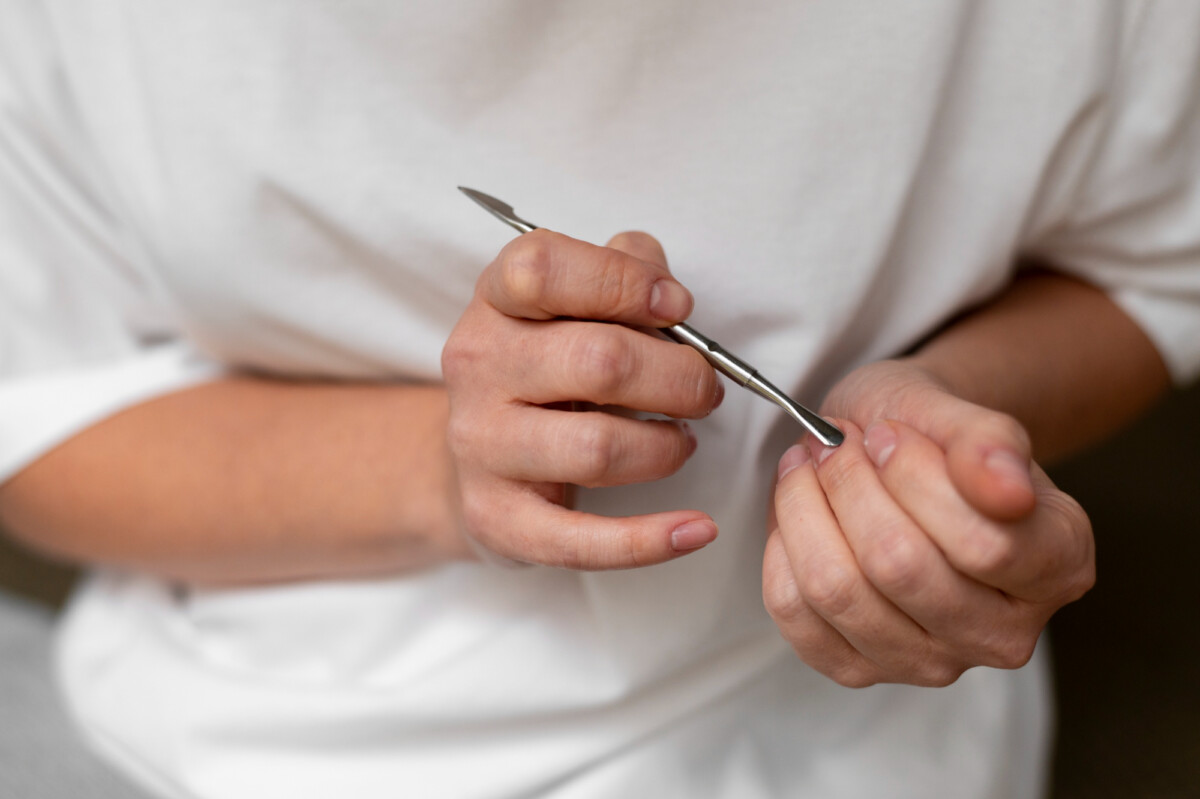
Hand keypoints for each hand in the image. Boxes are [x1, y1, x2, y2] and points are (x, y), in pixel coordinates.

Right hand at [441, 229, 722, 568]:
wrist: (477, 455)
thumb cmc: (546, 368)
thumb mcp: (570, 303)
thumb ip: (622, 272)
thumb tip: (669, 293)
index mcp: (497, 301)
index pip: (544, 270)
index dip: (622, 282)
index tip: (678, 306)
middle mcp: (478, 366)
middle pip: (599, 362)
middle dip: (679, 378)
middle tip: (704, 391)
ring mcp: (481, 445)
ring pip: (597, 448)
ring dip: (666, 448)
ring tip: (681, 442)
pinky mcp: (496, 518)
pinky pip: (580, 540)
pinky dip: (649, 540)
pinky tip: (695, 530)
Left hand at [762, 360, 1094, 685]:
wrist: (890, 449)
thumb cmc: (928, 432)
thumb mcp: (961, 411)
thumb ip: (988, 443)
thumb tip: (1008, 491)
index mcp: (1058, 565)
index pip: (982, 544)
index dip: (912, 477)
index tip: (884, 433)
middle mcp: (1005, 634)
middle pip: (900, 568)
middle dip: (850, 485)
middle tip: (836, 442)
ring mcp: (932, 663)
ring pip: (839, 591)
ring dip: (805, 509)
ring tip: (810, 464)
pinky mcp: (859, 669)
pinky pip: (795, 614)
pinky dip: (783, 548)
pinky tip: (798, 511)